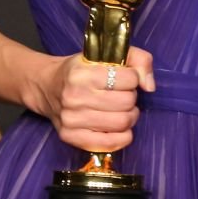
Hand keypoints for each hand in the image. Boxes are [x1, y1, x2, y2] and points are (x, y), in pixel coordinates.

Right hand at [36, 46, 154, 151]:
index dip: (133, 78)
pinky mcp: (70, 137)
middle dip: (131, 98)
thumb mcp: (108, 54)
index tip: (125, 79)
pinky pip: (108, 144)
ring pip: (121, 123)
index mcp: (82, 73)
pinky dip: (122, 137)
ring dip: (129, 117)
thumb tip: (149, 86)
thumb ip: (138, 60)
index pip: (128, 79)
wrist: (47, 86)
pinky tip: (120, 129)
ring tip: (122, 111)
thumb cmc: (82, 69)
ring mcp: (71, 119)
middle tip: (123, 95)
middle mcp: (74, 97)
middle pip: (126, 102)